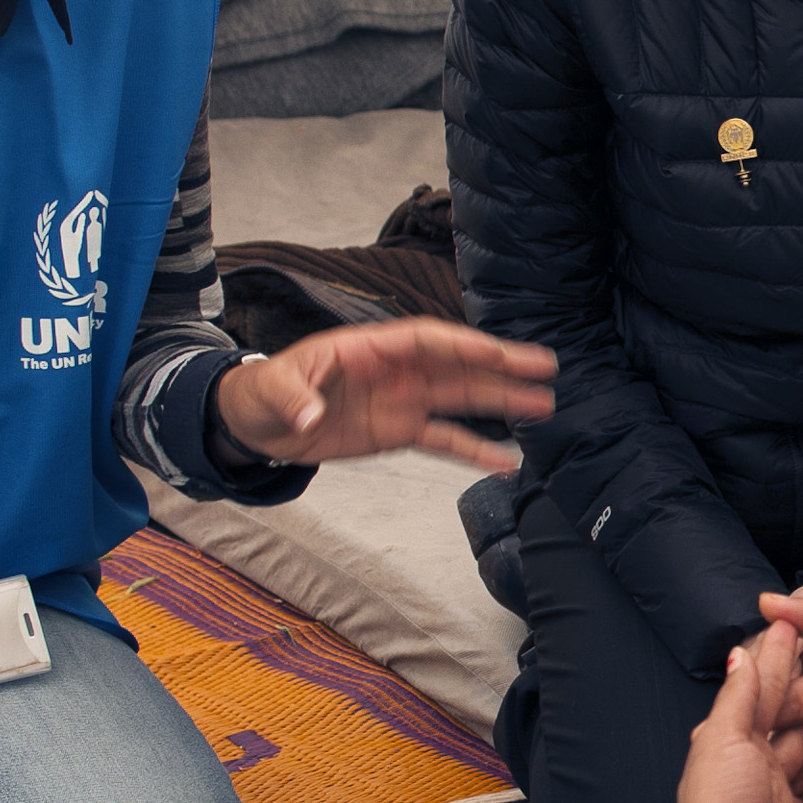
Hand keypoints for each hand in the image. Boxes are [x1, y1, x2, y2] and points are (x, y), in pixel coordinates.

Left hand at [213, 319, 556, 470]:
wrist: (259, 423)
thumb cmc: (265, 392)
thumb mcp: (272, 388)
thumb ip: (294, 397)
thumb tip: (310, 414)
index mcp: (369, 348)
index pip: (425, 340)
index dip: (462, 345)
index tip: (496, 354)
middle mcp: (395, 371)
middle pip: (456, 364)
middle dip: (500, 366)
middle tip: (543, 367)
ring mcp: (402, 400)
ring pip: (460, 398)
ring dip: (500, 401)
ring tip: (542, 406)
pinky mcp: (399, 431)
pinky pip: (443, 440)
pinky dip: (473, 450)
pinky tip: (503, 462)